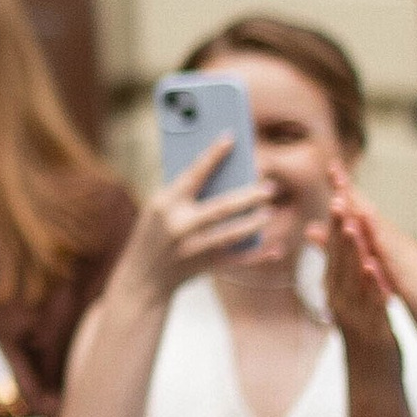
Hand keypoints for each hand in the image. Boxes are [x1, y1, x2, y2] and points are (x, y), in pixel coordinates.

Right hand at [124, 139, 270, 303]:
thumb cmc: (152, 234)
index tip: (231, 138)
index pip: (193, 174)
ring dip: (254, 223)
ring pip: (232, 233)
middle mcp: (180, 225)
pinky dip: (257, 255)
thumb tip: (221, 172)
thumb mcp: (157, 209)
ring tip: (269, 212)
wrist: (142, 278)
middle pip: (221, 206)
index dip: (213, 155)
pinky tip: (274, 249)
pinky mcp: (204, 267)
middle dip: (248, 196)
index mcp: (166, 204)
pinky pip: (237, 260)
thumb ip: (184, 192)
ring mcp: (193, 248)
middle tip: (269, 187)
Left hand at [328, 170, 416, 359]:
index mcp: (399, 253)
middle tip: (332, 168)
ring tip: (345, 192)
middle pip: (376, 219)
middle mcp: (408, 252)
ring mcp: (415, 266)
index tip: (331, 172)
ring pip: (386, 236)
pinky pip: (398, 265)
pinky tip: (369, 237)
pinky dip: (382, 248)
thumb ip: (377, 265)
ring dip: (366, 215)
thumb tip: (355, 254)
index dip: (350, 198)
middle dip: (354, 194)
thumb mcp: (395, 286)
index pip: (370, 221)